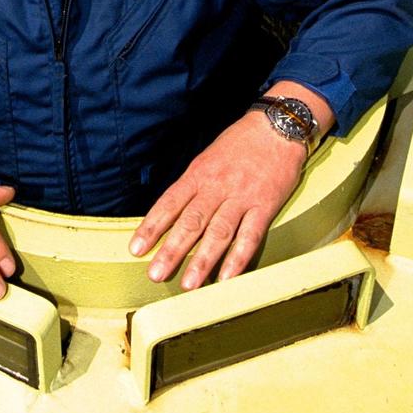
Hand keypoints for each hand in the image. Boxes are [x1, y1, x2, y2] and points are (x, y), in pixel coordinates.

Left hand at [129, 107, 306, 288]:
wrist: (276, 127)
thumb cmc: (239, 143)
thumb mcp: (208, 157)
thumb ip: (193, 186)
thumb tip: (172, 212)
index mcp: (198, 174)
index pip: (170, 203)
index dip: (152, 227)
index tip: (136, 249)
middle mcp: (217, 186)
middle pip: (191, 222)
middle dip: (172, 250)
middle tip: (156, 274)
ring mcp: (241, 197)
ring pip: (218, 232)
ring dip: (202, 260)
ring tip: (189, 285)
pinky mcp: (265, 205)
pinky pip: (250, 235)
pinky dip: (238, 258)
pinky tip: (227, 277)